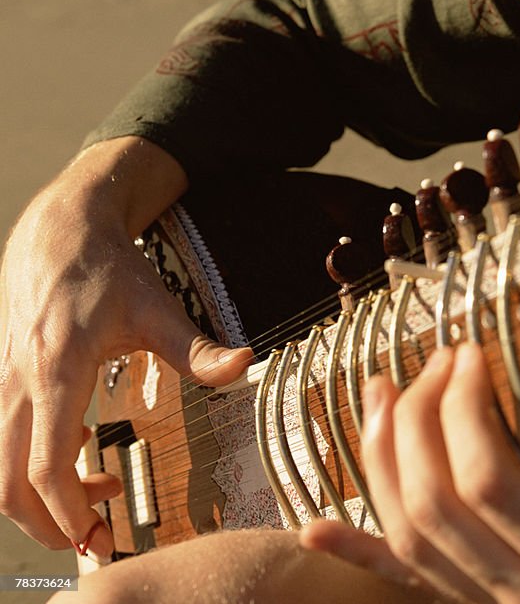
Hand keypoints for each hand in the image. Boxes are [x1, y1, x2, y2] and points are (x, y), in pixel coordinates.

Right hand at [0, 137, 251, 556]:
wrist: (59, 233)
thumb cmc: (108, 270)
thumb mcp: (158, 308)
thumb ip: (197, 348)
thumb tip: (244, 367)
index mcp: (56, 370)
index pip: (45, 465)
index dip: (68, 511)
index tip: (103, 535)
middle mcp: (19, 384)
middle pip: (8, 484)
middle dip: (49, 524)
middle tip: (99, 538)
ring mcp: (6, 385)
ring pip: (0, 469)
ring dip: (42, 499)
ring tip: (101, 497)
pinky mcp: (7, 383)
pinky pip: (6, 444)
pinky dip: (36, 467)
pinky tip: (85, 451)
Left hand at [302, 343, 519, 602]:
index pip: (489, 482)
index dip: (465, 409)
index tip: (472, 355)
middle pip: (435, 502)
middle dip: (422, 418)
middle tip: (440, 361)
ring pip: (410, 539)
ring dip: (381, 460)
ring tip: (379, 392)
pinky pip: (411, 587)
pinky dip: (358, 554)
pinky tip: (312, 531)